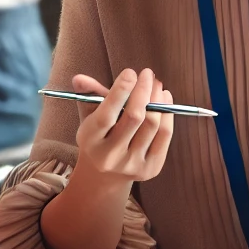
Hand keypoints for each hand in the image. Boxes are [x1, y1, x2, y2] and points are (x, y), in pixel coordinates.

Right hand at [72, 68, 173, 184]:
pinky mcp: (151, 168)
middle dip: (143, 90)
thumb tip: (80, 78)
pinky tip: (165, 99)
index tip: (130, 72)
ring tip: (156, 85)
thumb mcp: (88, 117)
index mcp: (91, 140)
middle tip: (147, 74)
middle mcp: (110, 155)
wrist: (105, 176)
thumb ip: (88, 95)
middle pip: (135, 117)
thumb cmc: (98, 138)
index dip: (121, 90)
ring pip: (152, 124)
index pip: (107, 114)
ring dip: (158, 99)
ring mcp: (132, 164)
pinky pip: (165, 135)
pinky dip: (168, 113)